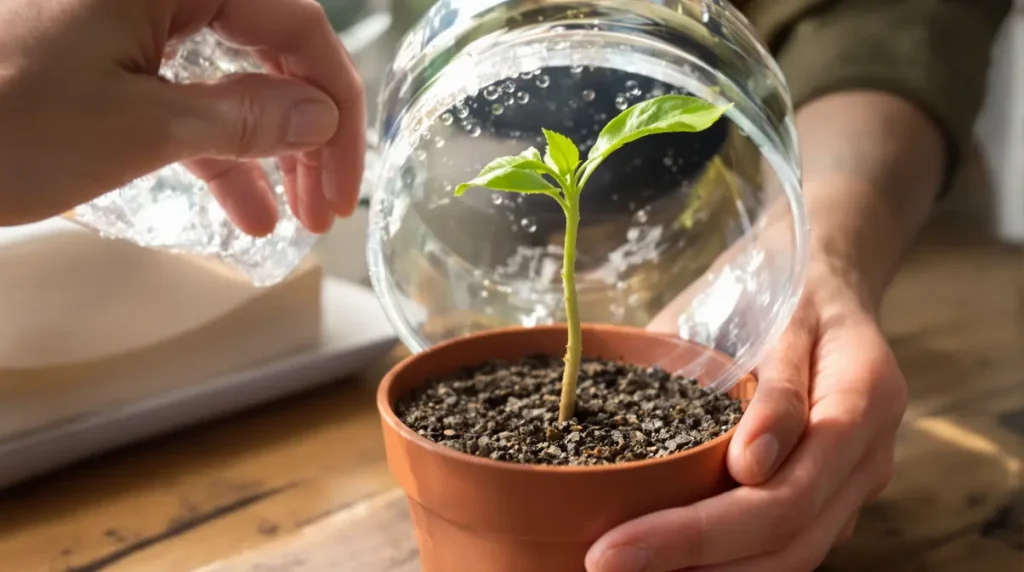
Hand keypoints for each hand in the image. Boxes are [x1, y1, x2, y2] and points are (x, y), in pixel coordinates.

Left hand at [0, 0, 364, 234]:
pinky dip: (213, 149)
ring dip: (266, 151)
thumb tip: (319, 116)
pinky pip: (180, 93)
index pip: (298, 27)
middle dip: (305, 136)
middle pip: (270, 50)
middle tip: (324, 209)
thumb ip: (246, 117)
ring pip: (229, 76)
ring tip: (290, 222)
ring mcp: (126, 14)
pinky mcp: (100, 51)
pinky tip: (241, 207)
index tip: (346, 183)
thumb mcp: (139, 128)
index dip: (339, 109)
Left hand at [585, 253, 908, 571]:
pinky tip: (667, 560)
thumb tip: (750, 467)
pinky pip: (784, 546)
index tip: (622, 543)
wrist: (822, 281)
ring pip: (791, 558)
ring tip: (629, 570)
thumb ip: (771, 388)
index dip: (703, 530)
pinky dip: (727, 561)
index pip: (788, 492)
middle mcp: (868, 456)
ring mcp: (851, 484)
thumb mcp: (771, 312)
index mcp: (863, 400)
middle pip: (789, 539)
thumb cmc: (782, 290)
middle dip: (692, 561)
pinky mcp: (827, 498)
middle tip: (605, 564)